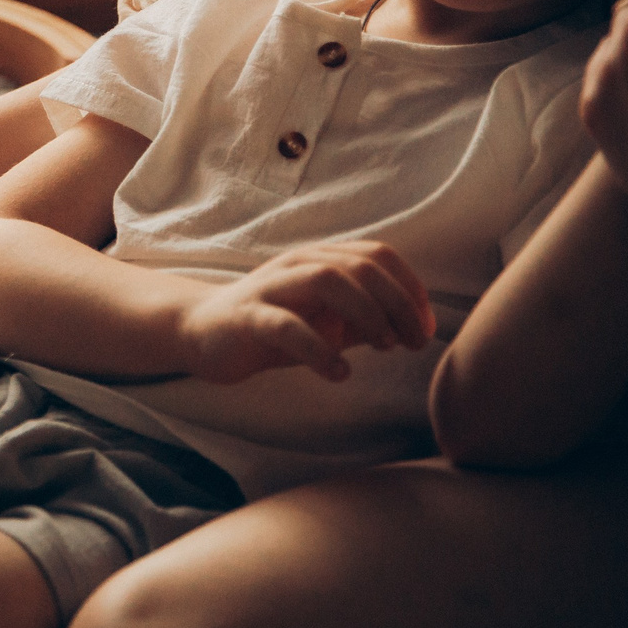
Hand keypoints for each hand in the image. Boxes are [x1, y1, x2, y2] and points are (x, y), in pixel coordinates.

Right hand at [175, 241, 433, 384]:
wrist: (203, 332)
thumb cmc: (275, 327)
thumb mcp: (328, 322)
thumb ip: (368, 321)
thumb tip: (419, 328)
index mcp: (319, 260)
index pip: (376, 255)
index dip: (410, 287)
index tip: (425, 327)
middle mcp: (296, 265)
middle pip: (359, 265)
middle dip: (398, 303)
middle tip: (413, 342)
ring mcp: (270, 288)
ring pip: (326, 280)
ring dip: (366, 313)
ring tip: (384, 347)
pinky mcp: (247, 317)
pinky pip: (286, 326)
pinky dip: (319, 349)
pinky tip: (338, 372)